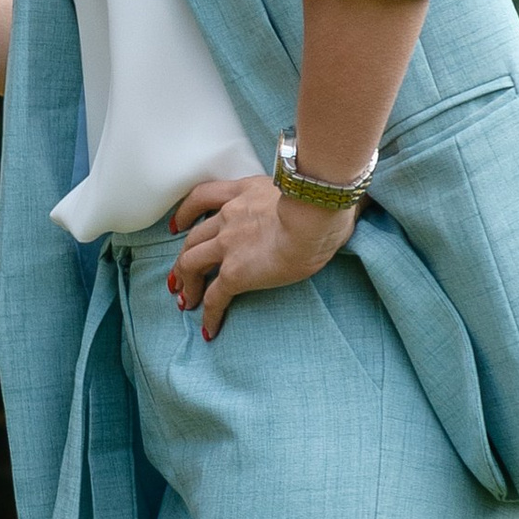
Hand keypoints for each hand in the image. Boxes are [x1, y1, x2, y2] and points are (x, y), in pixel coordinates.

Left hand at [165, 171, 352, 338]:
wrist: (314, 212)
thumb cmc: (323, 199)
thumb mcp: (304, 189)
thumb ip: (306, 197)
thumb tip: (341, 201)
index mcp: (243, 191)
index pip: (203, 197)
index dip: (185, 212)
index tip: (177, 225)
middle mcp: (229, 215)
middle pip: (193, 237)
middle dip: (182, 258)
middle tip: (178, 277)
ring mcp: (228, 244)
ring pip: (191, 264)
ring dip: (186, 284)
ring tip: (185, 302)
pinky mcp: (235, 272)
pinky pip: (214, 297)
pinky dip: (208, 314)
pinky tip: (209, 329)